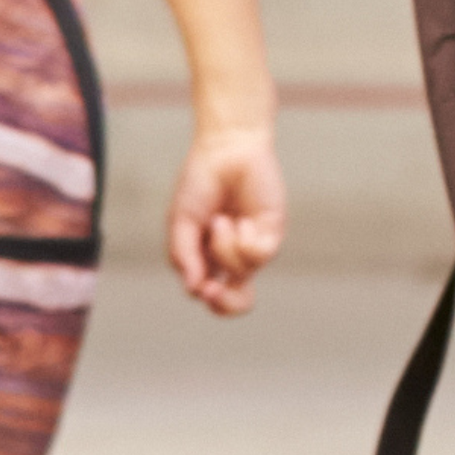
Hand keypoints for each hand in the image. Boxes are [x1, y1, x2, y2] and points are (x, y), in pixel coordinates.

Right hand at [163, 123, 289, 315]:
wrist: (225, 151)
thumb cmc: (200, 184)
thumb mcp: (182, 221)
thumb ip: (184, 254)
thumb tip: (194, 288)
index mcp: (207, 257)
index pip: (213, 296)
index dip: (211, 301)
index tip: (203, 289)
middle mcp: (232, 257)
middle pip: (237, 300)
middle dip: (227, 302)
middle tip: (214, 290)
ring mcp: (254, 246)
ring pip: (242, 272)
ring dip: (225, 247)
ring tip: (222, 219)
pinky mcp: (273, 232)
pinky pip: (260, 255)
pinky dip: (245, 240)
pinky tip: (242, 220)